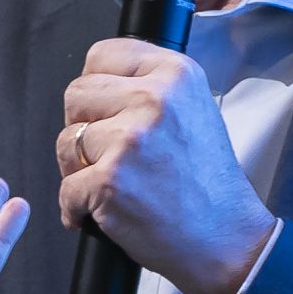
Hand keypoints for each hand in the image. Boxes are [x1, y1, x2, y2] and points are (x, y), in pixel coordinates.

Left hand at [57, 41, 275, 293]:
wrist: (225, 239)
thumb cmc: (208, 184)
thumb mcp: (195, 110)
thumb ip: (151, 86)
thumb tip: (99, 80)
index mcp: (176, 74)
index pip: (102, 54)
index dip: (98, 87)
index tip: (109, 111)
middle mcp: (154, 99)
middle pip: (76, 94)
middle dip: (85, 126)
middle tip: (114, 154)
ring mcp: (130, 139)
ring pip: (66, 141)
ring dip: (79, 168)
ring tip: (116, 184)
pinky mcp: (109, 180)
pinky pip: (66, 188)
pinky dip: (77, 207)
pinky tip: (106, 211)